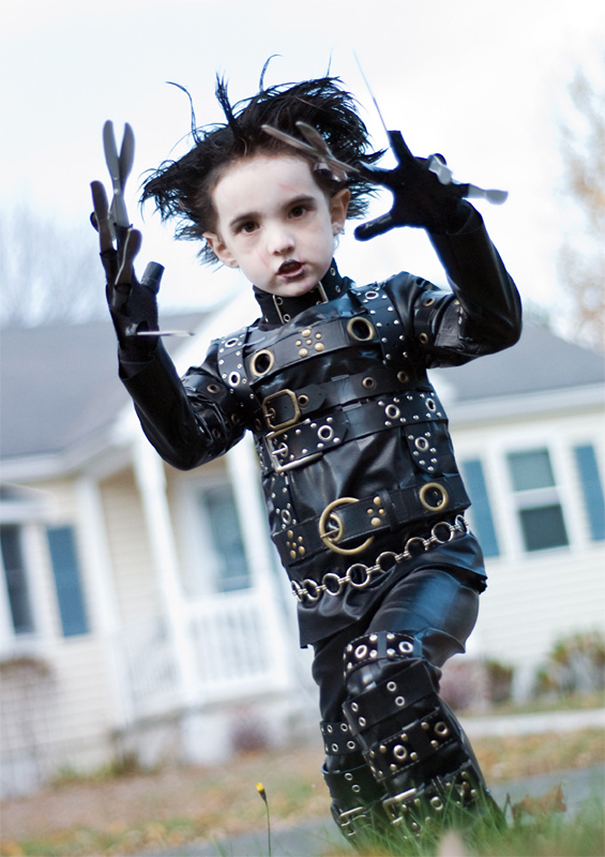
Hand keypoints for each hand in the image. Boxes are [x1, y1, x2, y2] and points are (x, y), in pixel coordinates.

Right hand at [90, 180, 162, 357]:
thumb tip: (155, 263)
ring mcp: (117, 298)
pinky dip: (132, 292)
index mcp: (119, 271)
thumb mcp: (148, 291)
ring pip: (120, 271)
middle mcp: (113, 281)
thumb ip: (151, 274)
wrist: (138, 348)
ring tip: (135, 232)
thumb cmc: (140, 316)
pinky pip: (129, 302)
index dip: (105, 215)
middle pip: (107, 244)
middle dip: (104, 216)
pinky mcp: (126, 318)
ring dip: (128, 252)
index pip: (111, 239)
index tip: (101, 188)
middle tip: (98, 187)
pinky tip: (136, 277)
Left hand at [354, 132, 470, 239]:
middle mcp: (414, 170)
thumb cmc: (415, 209)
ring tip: (432, 164)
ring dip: (433, 163)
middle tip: (394, 133)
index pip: (380, 175)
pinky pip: (457, 182)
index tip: (358, 166)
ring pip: (433, 162)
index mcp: (397, 179)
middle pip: (404, 154)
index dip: (370, 171)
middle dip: (399, 143)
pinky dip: (460, 186)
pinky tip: (463, 190)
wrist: (441, 213)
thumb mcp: (396, 219)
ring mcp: (433, 174)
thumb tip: (355, 236)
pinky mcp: (452, 184)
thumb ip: (377, 226)